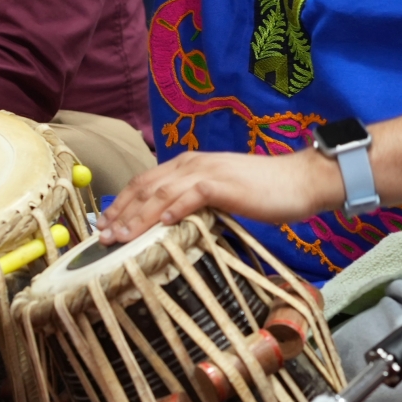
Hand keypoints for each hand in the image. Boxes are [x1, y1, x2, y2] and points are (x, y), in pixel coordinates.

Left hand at [99, 148, 344, 244]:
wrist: (299, 180)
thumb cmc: (265, 192)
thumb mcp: (222, 196)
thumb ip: (196, 204)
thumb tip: (173, 225)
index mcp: (189, 165)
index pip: (146, 182)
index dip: (123, 203)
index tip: (106, 225)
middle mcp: (192, 163)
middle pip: (145, 186)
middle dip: (121, 212)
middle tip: (102, 236)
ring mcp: (207, 172)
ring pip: (161, 193)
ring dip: (138, 216)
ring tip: (121, 237)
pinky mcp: (223, 184)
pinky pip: (192, 196)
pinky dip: (174, 209)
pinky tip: (162, 224)